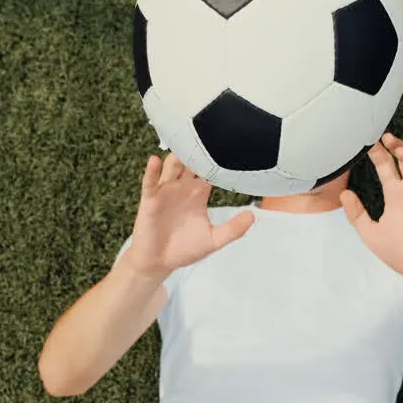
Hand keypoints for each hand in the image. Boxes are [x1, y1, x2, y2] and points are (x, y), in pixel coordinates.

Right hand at [123, 153, 254, 277]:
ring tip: (184, 149)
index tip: (228, 149)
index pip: (210, 170)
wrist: (159, 262)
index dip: (218, 161)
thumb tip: (252, 215)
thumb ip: (233, 229)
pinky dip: (152, 170)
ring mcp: (166, 191)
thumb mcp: (213, 240)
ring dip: (177, 157)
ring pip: (171, 166)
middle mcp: (183, 188)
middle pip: (190, 162)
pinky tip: (155, 161)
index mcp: (199, 193)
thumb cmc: (185, 249)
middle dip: (197, 152)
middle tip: (207, 141)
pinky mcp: (150, 199)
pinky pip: (150, 181)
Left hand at [339, 133, 402, 285]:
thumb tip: (343, 193)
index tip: (370, 142)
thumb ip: (357, 214)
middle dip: (397, 147)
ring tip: (401, 151)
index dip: (379, 154)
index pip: (386, 167)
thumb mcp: (370, 233)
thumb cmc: (396, 252)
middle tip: (387, 138)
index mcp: (395, 195)